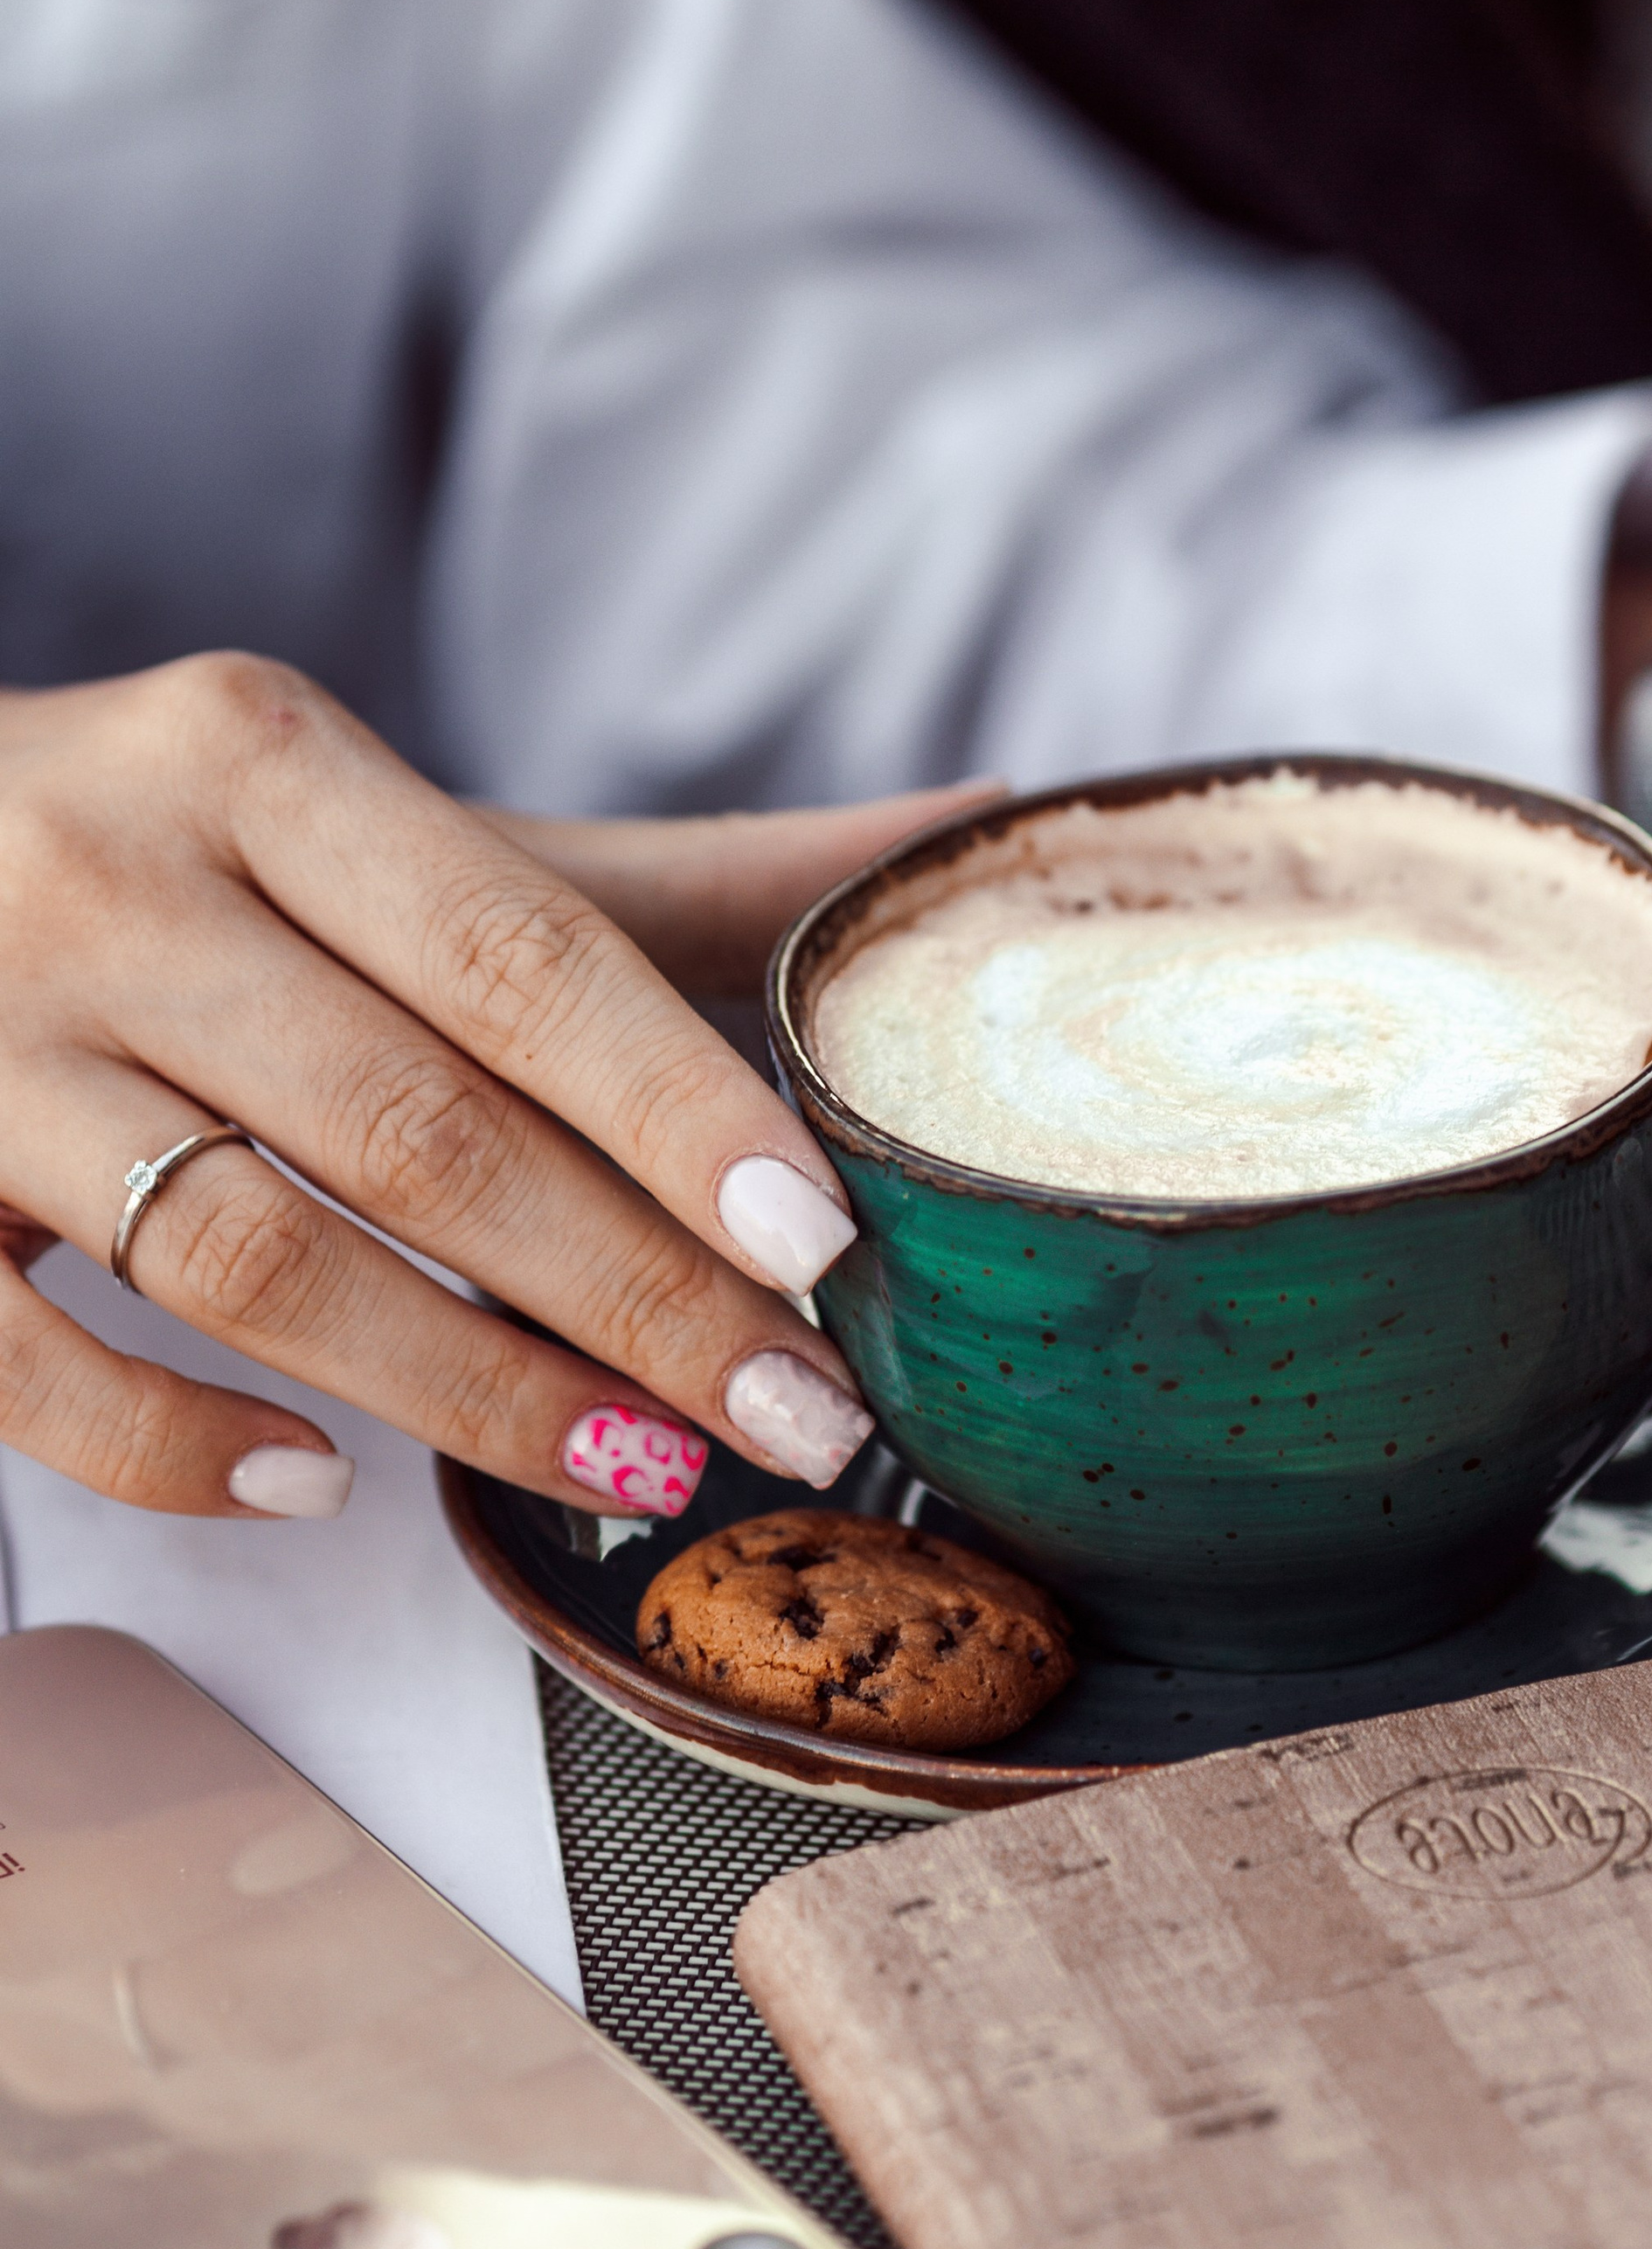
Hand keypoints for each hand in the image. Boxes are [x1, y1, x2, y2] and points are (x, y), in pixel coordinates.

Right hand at [0, 651, 967, 1520]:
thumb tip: (961, 824)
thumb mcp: (375, 825)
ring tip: (635, 1470)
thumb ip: (644, 877)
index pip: (517, 956)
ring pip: (244, 1258)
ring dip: (464, 1389)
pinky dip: (177, 1447)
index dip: (680, 1111)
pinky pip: (26, 1365)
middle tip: (800, 1419)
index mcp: (253, 760)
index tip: (825, 1247)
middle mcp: (104, 882)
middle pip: (414, 1127)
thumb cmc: (166, 856)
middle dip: (633, 1295)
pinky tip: (322, 1488)